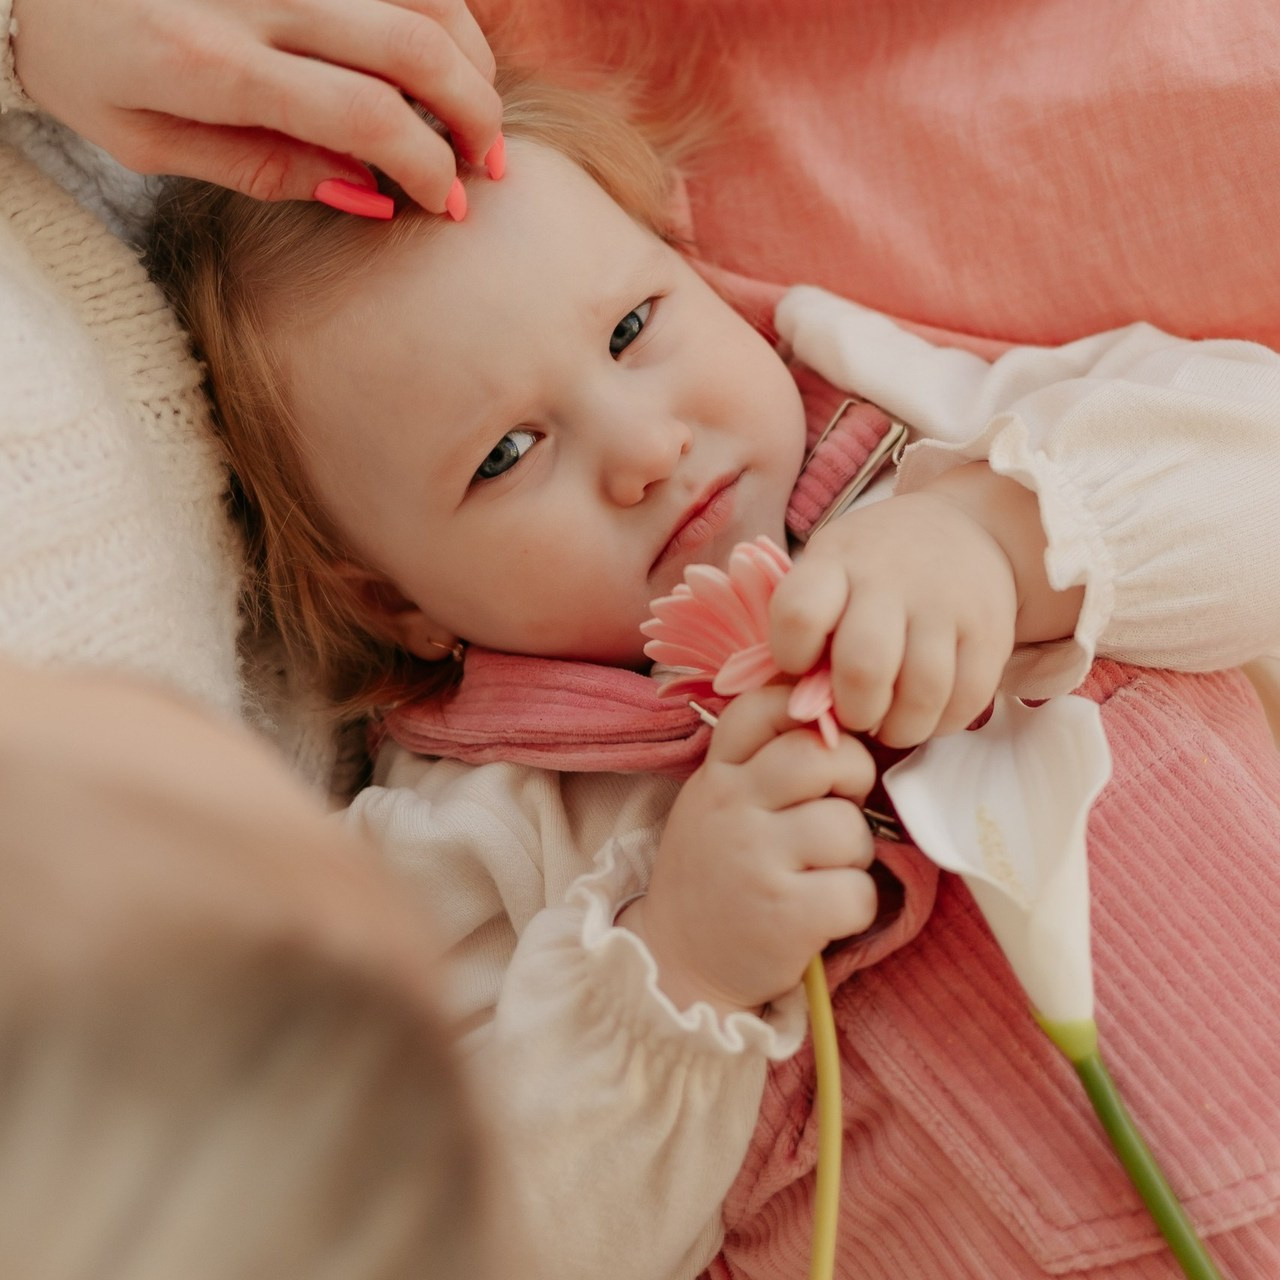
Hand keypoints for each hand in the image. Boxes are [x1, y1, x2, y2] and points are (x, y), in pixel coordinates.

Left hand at [10, 0, 500, 211]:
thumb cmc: (84, 56)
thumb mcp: (151, 141)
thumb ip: (265, 168)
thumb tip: (369, 196)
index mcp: (214, 62)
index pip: (367, 114)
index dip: (427, 164)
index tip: (446, 203)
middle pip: (415, 45)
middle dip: (473, 112)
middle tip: (486, 161)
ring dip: (469, 54)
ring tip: (478, 107)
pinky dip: (437, 10)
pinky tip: (441, 52)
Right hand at [619, 686, 877, 1014]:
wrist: (675, 963)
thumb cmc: (715, 873)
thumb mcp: (717, 802)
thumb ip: (760, 758)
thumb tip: (827, 706)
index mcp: (717, 775)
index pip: (767, 707)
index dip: (811, 716)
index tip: (821, 746)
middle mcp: (731, 807)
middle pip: (823, 756)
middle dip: (853, 779)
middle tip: (839, 809)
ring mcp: (756, 860)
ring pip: (848, 828)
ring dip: (854, 855)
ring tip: (823, 873)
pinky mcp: (785, 915)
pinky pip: (859, 891)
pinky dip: (855, 907)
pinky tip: (823, 914)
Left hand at [769, 480, 1017, 748]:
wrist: (959, 528)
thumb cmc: (871, 567)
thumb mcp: (827, 572)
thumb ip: (808, 628)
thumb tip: (801, 706)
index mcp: (837, 562)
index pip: (799, 614)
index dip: (791, 655)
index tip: (800, 665)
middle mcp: (893, 579)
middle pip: (864, 667)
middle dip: (853, 711)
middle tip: (854, 713)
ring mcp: (947, 604)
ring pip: (922, 694)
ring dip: (899, 729)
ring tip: (888, 723)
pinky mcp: (992, 630)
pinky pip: (968, 699)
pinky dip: (942, 723)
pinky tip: (926, 714)